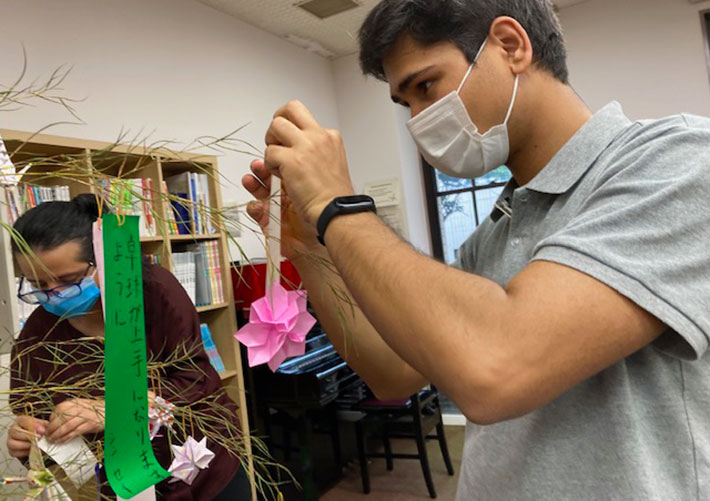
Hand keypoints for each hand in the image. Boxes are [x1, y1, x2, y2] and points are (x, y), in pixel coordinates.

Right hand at [7, 415, 47, 457]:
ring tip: (35, 445)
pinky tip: (31, 450)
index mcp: (20, 420)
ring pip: (12, 443)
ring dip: (25, 445)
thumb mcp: (42, 424)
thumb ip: (44, 426)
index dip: (34, 426)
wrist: (35, 439)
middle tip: (39, 439)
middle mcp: (13, 429)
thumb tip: (43, 431)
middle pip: (15, 432)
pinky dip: (23, 453)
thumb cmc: (38, 429)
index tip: (42, 431)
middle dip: (29, 436)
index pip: (24, 421)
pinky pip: (14, 452)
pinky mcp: (11, 450)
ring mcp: (10, 440)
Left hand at [46, 398, 104, 443]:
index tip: (46, 429)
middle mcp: (78, 407)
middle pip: (60, 419)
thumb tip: (50, 424)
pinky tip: (63, 440)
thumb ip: (66, 414)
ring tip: (53, 440)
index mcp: (73, 402)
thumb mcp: (78, 408)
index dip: (50, 421)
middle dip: (52, 430)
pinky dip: (67, 437)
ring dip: (58, 435)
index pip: (57, 411)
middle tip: (47, 436)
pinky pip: (75, 432)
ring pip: (67, 426)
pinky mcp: (90, 424)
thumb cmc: (92, 411)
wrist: (110, 410)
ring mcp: (85, 415)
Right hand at [243, 159, 323, 260]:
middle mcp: (291, 187)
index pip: (283, 158)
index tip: (272, 150)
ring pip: (259, 190)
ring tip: (250, 181)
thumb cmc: (323, 201)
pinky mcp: (272, 220)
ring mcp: (281, 203)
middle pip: (268, 172)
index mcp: (301, 172)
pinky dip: (254, 208)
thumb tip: (278, 148)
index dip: (275, 153)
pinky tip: (257, 205)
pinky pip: (257, 211)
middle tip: (260, 164)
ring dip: (252, 183)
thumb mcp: (305, 166)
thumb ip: (292, 155)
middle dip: (261, 167)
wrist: (326, 228)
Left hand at [263, 100, 355, 227]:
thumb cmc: (334, 197)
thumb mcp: (333, 164)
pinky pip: (269, 153)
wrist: (336, 211)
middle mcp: (319, 136)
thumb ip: (318, 151)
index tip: (290, 143)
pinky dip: (269, 165)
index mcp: (331, 137)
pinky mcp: (292, 160)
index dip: (293, 131)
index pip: (305, 119)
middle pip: (291, 108)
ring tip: (277, 162)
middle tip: (275, 139)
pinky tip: (280, 177)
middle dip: (278, 121)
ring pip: (276, 126)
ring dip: (271, 144)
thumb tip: (300, 147)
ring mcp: (305, 146)